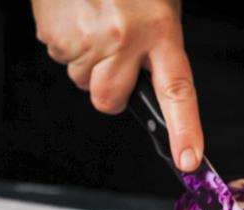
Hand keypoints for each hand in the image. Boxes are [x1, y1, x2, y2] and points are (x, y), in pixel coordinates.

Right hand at [32, 0, 203, 170]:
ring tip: (92, 19)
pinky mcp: (53, 34)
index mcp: (158, 28)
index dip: (184, 130)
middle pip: (108, 100)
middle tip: (112, 58)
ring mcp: (85, 38)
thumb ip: (156, 42)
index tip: (189, 160)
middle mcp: (123, 38)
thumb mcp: (156, 0)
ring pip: (81, 79)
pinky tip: (75, 13)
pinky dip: (66, 41)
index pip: (177, 90)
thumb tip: (146, 79)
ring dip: (86, 60)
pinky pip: (59, 56)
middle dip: (108, 90)